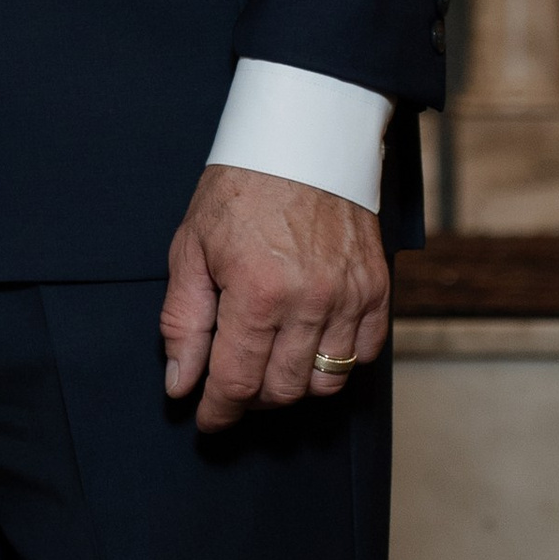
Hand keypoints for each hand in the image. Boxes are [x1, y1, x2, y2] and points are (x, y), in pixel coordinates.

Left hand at [160, 165, 390, 434]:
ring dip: (294, 385)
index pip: (237, 381)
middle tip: (234, 382)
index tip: (208, 421)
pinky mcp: (377, 289)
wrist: (304, 139)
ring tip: (270, 362)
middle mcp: (309, 301)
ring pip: (325, 382)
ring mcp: (349, 297)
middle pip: (282, 390)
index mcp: (256, 291)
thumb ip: (184, 322)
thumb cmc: (240, 188)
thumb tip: (181, 385)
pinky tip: (310, 343)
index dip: (218, 411)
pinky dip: (337, 362)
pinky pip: (363, 356)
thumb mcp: (191, 247)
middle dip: (251, 399)